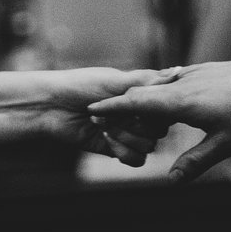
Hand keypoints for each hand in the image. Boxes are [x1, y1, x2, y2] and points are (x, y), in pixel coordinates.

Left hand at [0, 66, 168, 163]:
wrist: (51, 106)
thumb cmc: (81, 86)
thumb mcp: (116, 80)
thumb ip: (148, 82)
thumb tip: (178, 72)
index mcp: (140, 97)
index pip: (166, 110)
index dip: (153, 112)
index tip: (134, 105)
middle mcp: (137, 115)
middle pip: (159, 131)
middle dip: (136, 126)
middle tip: (112, 117)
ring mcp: (127, 133)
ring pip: (149, 146)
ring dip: (126, 138)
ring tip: (105, 128)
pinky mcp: (115, 149)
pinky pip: (136, 159)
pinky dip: (123, 152)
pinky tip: (107, 141)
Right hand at [90, 45, 230, 180]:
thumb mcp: (228, 144)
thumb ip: (197, 162)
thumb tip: (171, 180)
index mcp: (183, 101)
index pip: (137, 103)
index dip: (113, 107)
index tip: (89, 109)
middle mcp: (184, 83)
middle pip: (143, 92)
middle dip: (120, 103)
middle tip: (98, 112)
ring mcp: (197, 73)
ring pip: (160, 84)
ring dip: (141, 95)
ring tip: (125, 107)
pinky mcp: (208, 70)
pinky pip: (176, 79)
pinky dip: (162, 88)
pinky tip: (165, 93)